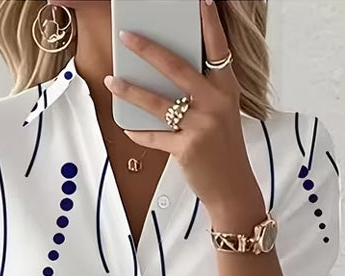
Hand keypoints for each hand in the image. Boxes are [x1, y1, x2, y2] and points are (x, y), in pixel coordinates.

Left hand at [103, 0, 262, 216]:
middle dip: (148, 49)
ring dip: (130, 90)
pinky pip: (154, 136)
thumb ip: (202, 92)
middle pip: (176, 68)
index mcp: (226, 89)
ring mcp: (201, 126)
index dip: (209, 24)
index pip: (217, 49)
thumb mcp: (221, 113)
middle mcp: (215, 103)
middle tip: (126, 36)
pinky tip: (127, 125)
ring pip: (157, 103)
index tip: (201, 1)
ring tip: (112, 81)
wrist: (233, 187)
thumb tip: (166, 75)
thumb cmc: (223, 148)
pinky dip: (138, 132)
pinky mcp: (187, 149)